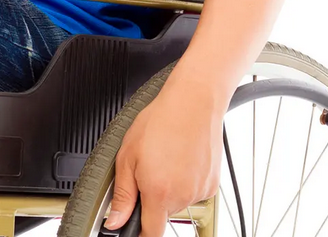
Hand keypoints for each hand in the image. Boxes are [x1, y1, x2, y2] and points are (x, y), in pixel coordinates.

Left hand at [103, 79, 225, 236]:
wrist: (194, 102)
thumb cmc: (160, 121)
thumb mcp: (127, 156)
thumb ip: (122, 195)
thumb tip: (114, 222)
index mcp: (159, 192)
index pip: (151, 233)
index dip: (140, 232)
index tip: (134, 226)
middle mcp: (182, 196)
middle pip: (163, 214)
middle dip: (152, 199)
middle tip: (148, 170)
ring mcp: (200, 191)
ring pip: (178, 202)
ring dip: (170, 189)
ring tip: (167, 159)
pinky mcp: (213, 184)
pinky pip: (193, 192)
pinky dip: (185, 182)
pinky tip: (181, 160)